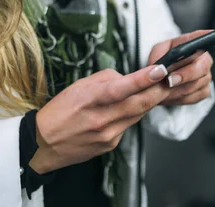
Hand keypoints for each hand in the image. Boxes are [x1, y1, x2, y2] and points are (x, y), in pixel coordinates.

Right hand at [30, 65, 170, 173]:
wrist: (43, 144)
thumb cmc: (59, 111)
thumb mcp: (78, 86)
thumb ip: (106, 79)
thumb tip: (127, 78)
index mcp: (90, 100)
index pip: (121, 88)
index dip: (143, 79)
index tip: (160, 70)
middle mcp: (101, 119)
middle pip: (138, 104)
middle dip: (159, 90)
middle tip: (171, 77)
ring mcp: (108, 135)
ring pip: (137, 114)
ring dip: (149, 100)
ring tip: (157, 87)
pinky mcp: (111, 145)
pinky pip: (128, 125)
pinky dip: (133, 114)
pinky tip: (130, 108)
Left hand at [148, 30, 214, 105]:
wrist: (156, 84)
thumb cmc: (157, 65)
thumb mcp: (154, 56)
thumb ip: (158, 59)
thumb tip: (161, 69)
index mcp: (188, 44)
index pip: (202, 37)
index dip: (213, 37)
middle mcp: (201, 58)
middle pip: (203, 65)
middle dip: (186, 74)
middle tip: (170, 80)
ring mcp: (205, 75)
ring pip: (199, 83)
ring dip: (179, 89)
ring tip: (164, 90)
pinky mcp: (204, 90)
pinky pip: (196, 96)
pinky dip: (181, 97)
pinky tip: (171, 95)